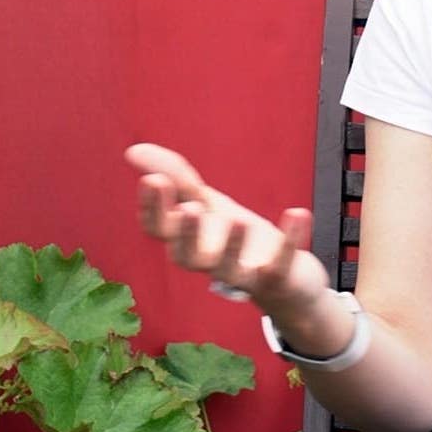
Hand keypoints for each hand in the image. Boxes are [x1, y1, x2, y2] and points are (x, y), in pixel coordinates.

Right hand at [126, 143, 331, 323]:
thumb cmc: (238, 239)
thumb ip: (175, 178)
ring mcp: (242, 275)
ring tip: (238, 219)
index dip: (152, 208)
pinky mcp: (276, 280)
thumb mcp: (207, 203)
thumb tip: (133, 151)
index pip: (159, 230)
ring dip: (231, 246)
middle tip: (189, 208)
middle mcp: (209, 262)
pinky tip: (298, 212)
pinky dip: (289, 240)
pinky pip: (279, 266)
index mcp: (189, 240)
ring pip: (227, 271)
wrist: (287, 281)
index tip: (153, 180)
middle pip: (185, 257)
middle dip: (186, 234)